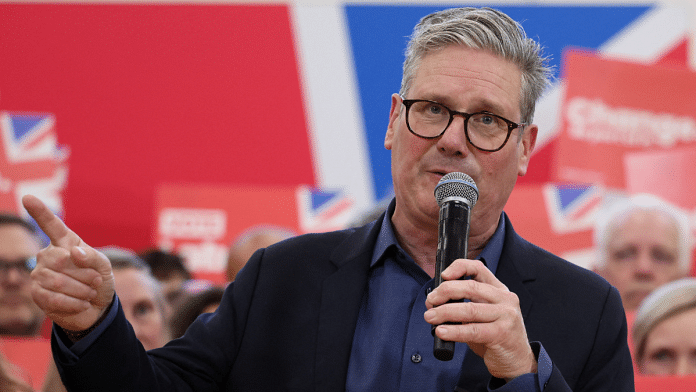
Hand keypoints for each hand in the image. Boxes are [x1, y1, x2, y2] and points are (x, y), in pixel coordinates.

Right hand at [22, 195, 114, 330]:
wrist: (96, 306)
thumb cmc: (98, 280)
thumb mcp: (103, 266)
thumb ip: (92, 256)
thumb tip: (73, 253)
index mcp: (65, 242)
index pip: (51, 225)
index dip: (40, 211)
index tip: (28, 197)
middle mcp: (48, 255)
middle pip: (61, 260)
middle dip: (85, 274)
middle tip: (96, 281)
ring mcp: (40, 274)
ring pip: (57, 281)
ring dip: (81, 290)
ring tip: (89, 293)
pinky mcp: (37, 293)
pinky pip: (52, 298)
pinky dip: (73, 303)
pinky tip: (82, 303)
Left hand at [424, 259, 536, 380]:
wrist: (516, 362)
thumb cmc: (495, 338)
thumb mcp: (482, 315)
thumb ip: (464, 305)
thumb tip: (435, 302)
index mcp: (499, 290)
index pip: (478, 268)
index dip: (458, 267)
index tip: (443, 275)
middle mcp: (505, 299)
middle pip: (470, 287)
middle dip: (445, 292)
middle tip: (430, 301)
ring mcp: (506, 315)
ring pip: (469, 309)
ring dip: (444, 312)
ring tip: (430, 317)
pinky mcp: (502, 333)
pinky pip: (473, 330)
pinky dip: (454, 331)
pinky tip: (441, 332)